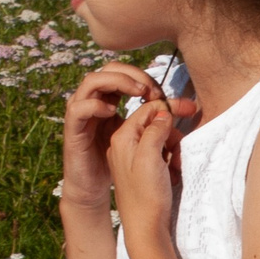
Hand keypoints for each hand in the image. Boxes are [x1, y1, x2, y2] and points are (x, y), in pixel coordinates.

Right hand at [60, 63, 171, 213]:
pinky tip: (112, 112)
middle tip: (151, 91)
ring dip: (116, 82)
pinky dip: (95, 106)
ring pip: (91, 82)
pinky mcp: (73, 130)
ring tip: (136, 93)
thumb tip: (186, 107)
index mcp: (111, 100)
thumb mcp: (145, 141)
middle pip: (109, 70)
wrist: (91, 188)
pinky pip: (78, 108)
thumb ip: (162, 123)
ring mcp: (82, 114)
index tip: (164, 95)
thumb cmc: (119, 165)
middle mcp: (96, 102)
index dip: (145, 78)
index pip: (126, 74)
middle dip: (133, 75)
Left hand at [107, 96, 190, 242]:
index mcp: (122, 138)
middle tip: (180, 149)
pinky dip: (169, 160)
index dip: (170, 108)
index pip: (147, 110)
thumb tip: (163, 113)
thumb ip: (155, 129)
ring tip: (176, 166)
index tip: (191, 109)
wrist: (144, 230)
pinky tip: (173, 173)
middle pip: (153, 124)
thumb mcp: (151, 157)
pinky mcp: (140, 171)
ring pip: (158, 140)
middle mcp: (123, 145)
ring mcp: (131, 158)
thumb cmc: (146, 197)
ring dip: (172, 148)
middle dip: (172, 134)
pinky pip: (158, 155)